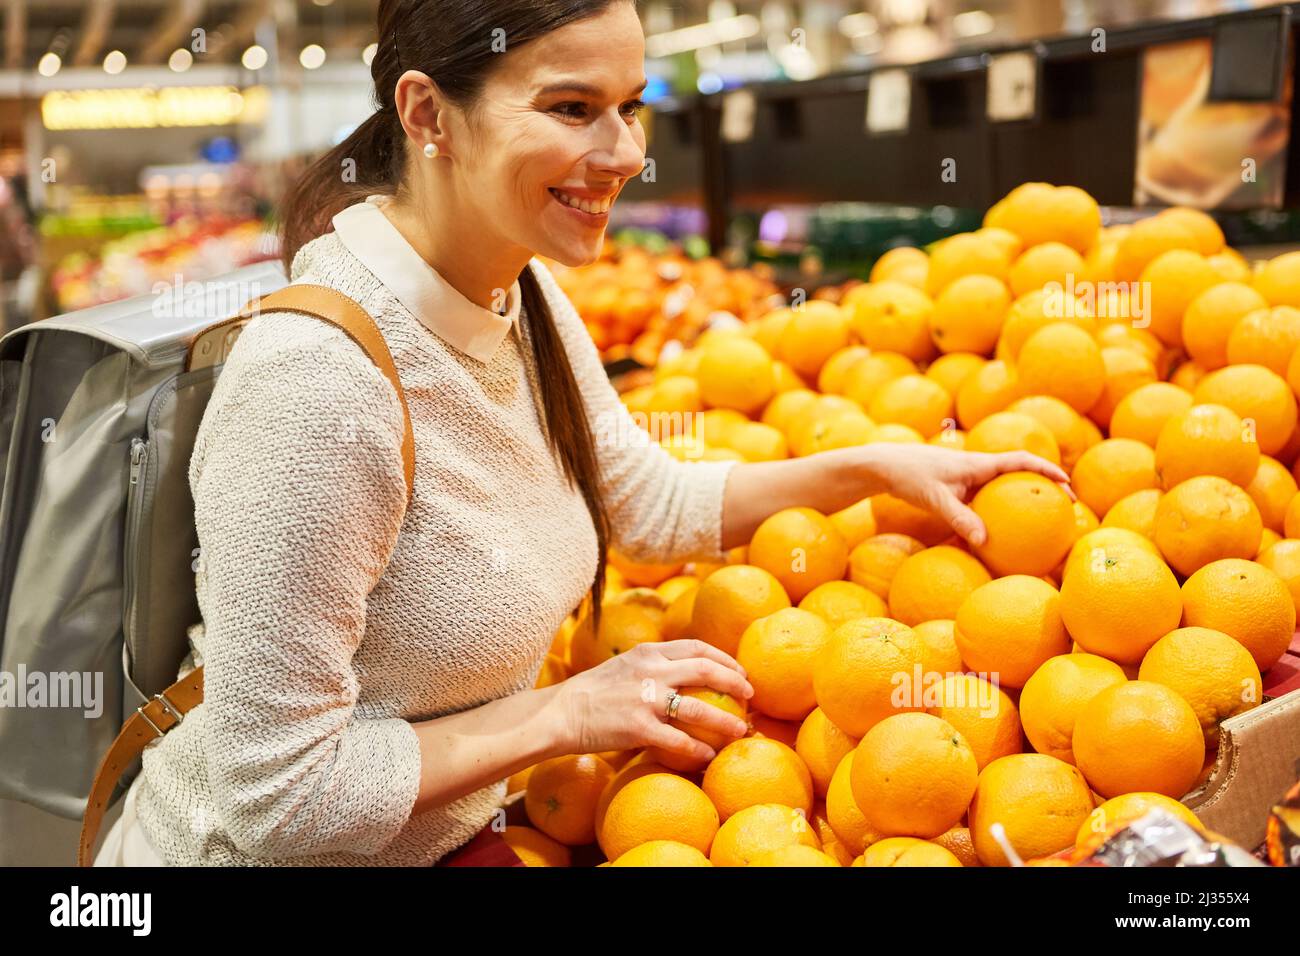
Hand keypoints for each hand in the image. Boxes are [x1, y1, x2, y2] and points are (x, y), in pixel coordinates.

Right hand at [552, 640, 752, 761]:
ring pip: (700, 708)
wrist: (561, 712)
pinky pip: (679, 741)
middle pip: (706, 670)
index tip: (739, 670)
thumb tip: (687, 672)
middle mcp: (650, 671)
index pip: (696, 647)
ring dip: (727, 721)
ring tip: (742, 730)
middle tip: (750, 695)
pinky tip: (708, 756)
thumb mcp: (624, 665)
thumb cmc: (593, 692)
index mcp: (648, 652)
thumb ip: (653, 665)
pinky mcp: (638, 728)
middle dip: (735, 682)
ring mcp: (645, 699)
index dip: (724, 658)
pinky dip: (698, 749)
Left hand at [865, 444, 1073, 546]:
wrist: (883, 465)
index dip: (1046, 470)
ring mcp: (967, 477)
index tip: (1067, 483)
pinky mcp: (956, 488)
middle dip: (1043, 485)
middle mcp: (977, 467)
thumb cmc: (909, 476)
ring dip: (1020, 498)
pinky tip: (996, 535)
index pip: (1021, 461)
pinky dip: (994, 512)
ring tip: (1038, 521)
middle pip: (1018, 473)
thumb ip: (959, 519)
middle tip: (1065, 505)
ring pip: (1001, 487)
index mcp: (978, 463)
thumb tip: (984, 543)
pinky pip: (983, 499)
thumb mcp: (935, 499)